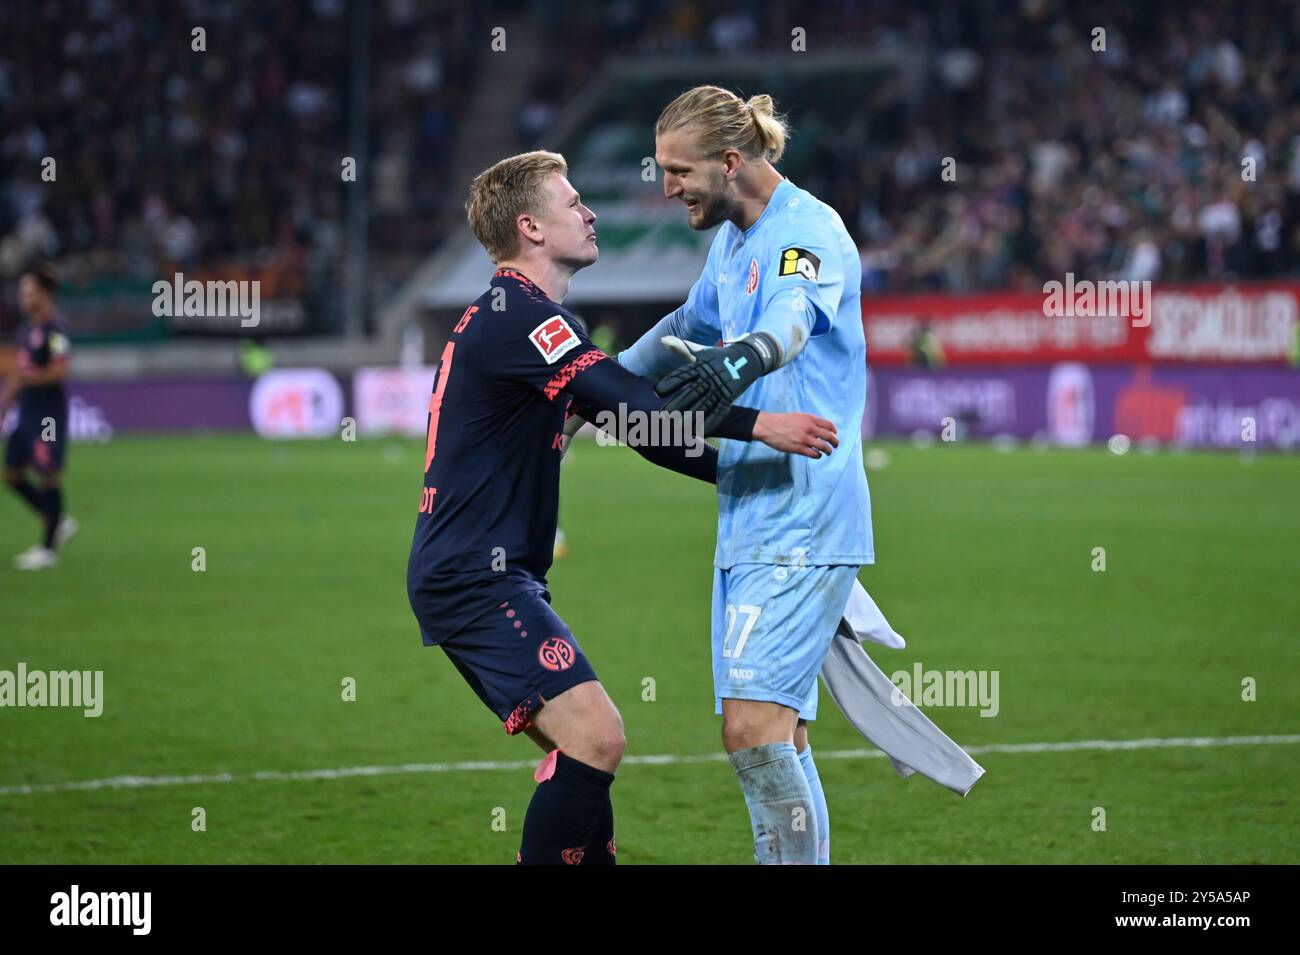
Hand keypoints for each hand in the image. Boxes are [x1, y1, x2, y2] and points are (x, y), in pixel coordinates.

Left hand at [654, 333, 779, 432]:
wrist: (748, 357)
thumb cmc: (719, 356)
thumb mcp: (700, 351)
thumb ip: (681, 348)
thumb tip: (663, 340)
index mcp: (700, 365)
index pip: (681, 375)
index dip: (668, 384)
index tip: (656, 392)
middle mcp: (709, 377)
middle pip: (690, 394)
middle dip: (676, 406)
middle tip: (663, 416)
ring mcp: (720, 388)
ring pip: (703, 406)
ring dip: (689, 418)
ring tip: (677, 427)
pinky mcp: (729, 397)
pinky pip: (719, 413)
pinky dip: (709, 423)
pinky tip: (699, 432)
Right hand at [753, 412, 837, 458]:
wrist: (769, 427)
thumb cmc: (782, 421)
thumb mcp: (798, 416)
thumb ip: (810, 421)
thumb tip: (819, 428)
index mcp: (810, 419)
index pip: (829, 425)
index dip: (834, 431)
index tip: (834, 434)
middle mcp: (810, 428)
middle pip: (830, 436)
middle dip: (835, 442)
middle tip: (835, 445)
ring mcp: (805, 439)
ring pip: (824, 447)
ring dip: (828, 451)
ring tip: (828, 452)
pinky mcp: (799, 449)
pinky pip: (814, 454)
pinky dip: (818, 455)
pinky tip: (817, 455)